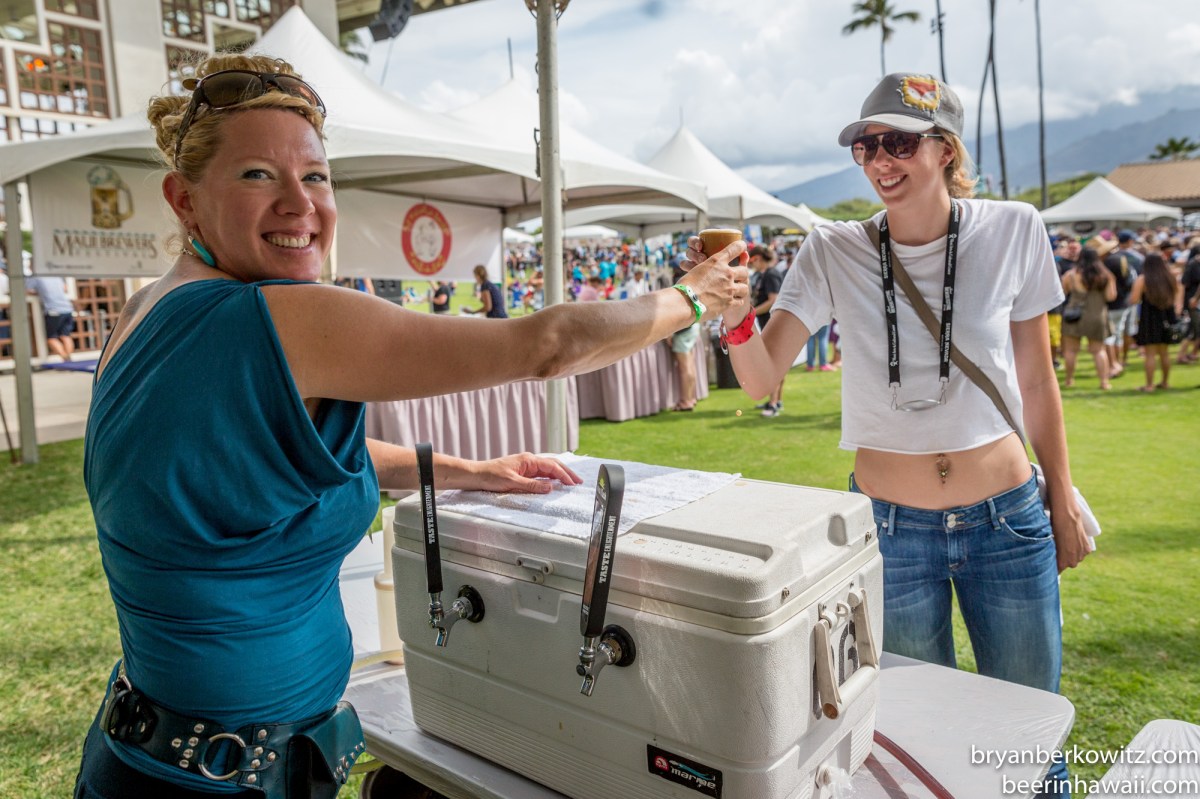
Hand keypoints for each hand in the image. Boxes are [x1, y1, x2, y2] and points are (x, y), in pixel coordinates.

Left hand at [468, 453, 582, 493]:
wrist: (476, 475)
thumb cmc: (491, 476)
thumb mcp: (512, 482)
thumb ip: (532, 486)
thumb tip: (550, 488)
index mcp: (529, 460)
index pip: (552, 466)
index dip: (564, 475)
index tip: (573, 483)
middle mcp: (529, 461)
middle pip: (553, 464)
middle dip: (567, 472)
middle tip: (579, 481)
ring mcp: (526, 466)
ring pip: (548, 468)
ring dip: (560, 474)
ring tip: (571, 481)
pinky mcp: (522, 472)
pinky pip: (540, 474)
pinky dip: (551, 477)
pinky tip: (555, 482)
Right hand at [677, 239, 750, 320]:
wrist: (685, 302)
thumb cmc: (686, 285)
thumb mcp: (696, 269)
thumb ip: (705, 268)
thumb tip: (708, 269)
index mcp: (717, 261)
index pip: (736, 248)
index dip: (741, 246)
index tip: (742, 247)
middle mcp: (727, 273)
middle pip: (745, 271)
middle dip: (743, 274)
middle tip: (738, 276)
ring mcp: (729, 289)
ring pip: (745, 288)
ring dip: (741, 289)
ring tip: (736, 291)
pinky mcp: (729, 303)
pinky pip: (740, 301)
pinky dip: (736, 301)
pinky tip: (732, 301)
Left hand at [1049, 497, 1089, 571]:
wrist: (1067, 517)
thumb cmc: (1053, 530)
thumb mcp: (1049, 544)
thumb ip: (1049, 555)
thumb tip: (1045, 559)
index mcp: (1062, 563)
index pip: (1057, 571)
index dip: (1053, 566)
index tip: (1049, 563)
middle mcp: (1073, 563)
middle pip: (1066, 565)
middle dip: (1062, 559)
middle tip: (1058, 549)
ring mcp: (1081, 556)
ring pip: (1075, 558)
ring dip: (1071, 554)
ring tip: (1066, 542)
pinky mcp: (1087, 549)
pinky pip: (1082, 552)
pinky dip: (1078, 548)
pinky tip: (1073, 540)